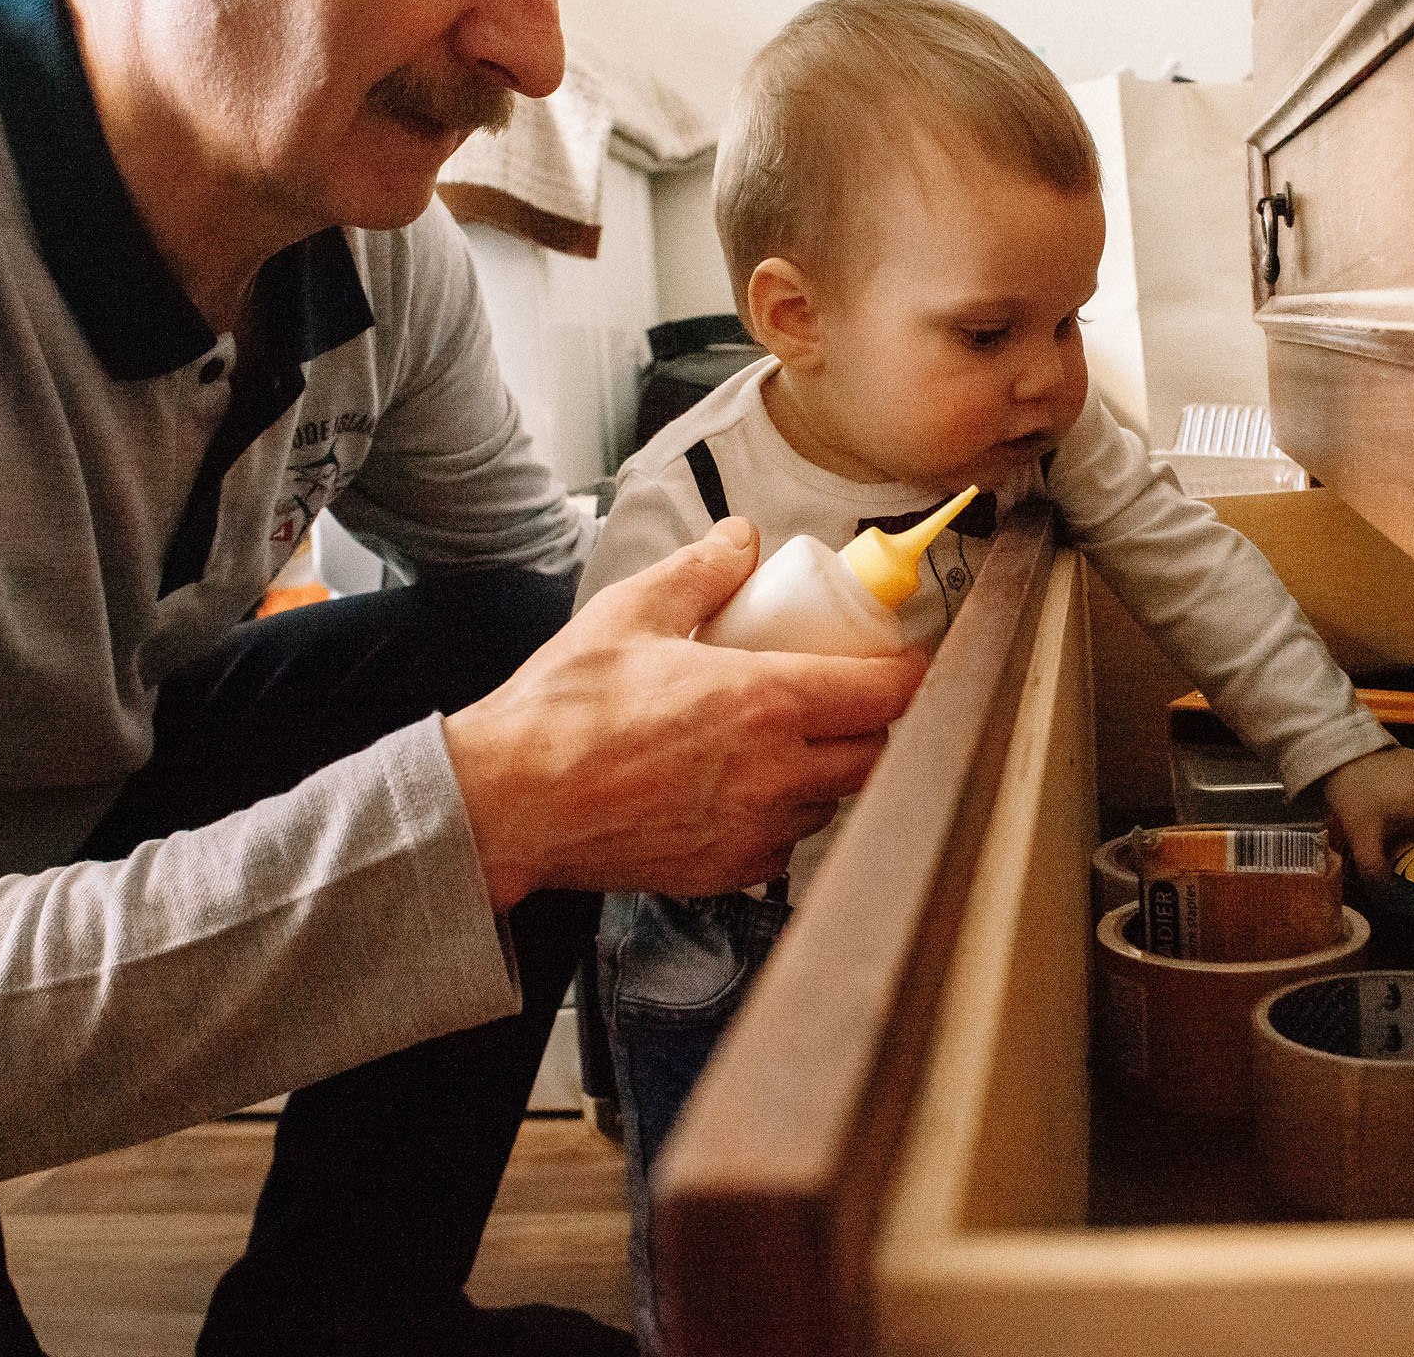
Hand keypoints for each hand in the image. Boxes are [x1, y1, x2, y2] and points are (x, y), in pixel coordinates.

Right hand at [442, 518, 928, 907]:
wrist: (508, 804)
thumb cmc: (560, 714)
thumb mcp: (631, 612)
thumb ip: (700, 570)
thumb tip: (739, 540)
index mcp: (765, 701)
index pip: (887, 692)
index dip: (905, 670)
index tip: (899, 658)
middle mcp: (775, 773)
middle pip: (877, 754)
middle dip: (874, 723)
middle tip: (847, 695)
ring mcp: (755, 831)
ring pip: (834, 803)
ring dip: (829, 772)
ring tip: (789, 742)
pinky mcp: (728, 872)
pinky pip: (786, 847)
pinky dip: (783, 818)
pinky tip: (746, 790)